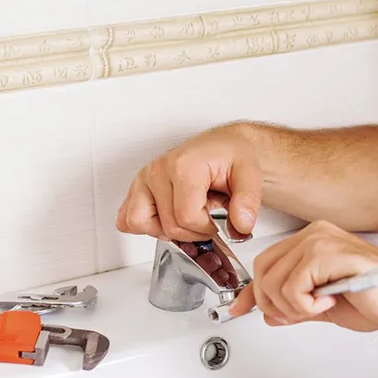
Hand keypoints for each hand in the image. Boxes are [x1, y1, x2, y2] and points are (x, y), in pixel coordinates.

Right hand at [115, 126, 260, 241]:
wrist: (223, 146)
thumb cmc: (231, 157)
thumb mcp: (250, 175)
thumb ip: (248, 202)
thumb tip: (240, 226)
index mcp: (183, 165)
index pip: (187, 217)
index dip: (207, 228)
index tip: (220, 219)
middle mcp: (158, 170)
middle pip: (168, 226)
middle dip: (194, 231)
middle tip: (208, 214)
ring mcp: (144, 178)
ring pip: (141, 223)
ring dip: (167, 229)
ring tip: (188, 215)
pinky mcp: (138, 187)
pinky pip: (127, 219)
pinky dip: (147, 225)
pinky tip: (169, 216)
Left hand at [228, 221, 377, 331]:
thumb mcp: (324, 306)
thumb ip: (295, 305)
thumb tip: (269, 312)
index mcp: (313, 240)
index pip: (266, 263)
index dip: (252, 291)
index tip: (241, 309)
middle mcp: (314, 234)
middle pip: (263, 271)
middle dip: (273, 303)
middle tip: (300, 314)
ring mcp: (321, 240)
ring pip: (273, 281)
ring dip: (292, 308)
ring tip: (320, 307)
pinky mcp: (328, 253)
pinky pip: (292, 287)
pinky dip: (305, 306)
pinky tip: (329, 302)